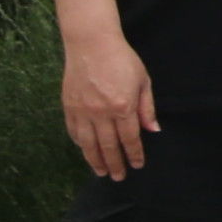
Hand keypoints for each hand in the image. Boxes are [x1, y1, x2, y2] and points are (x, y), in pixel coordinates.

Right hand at [59, 33, 156, 182]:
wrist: (91, 44)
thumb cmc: (122, 60)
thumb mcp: (143, 81)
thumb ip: (147, 108)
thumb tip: (153, 131)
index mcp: (123, 106)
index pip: (130, 138)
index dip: (134, 154)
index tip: (137, 166)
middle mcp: (101, 113)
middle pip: (109, 146)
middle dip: (115, 163)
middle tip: (118, 177)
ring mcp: (83, 111)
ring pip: (89, 144)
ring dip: (95, 160)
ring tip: (101, 172)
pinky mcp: (69, 107)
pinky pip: (74, 132)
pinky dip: (80, 144)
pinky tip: (86, 151)